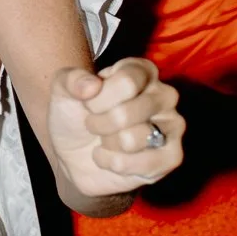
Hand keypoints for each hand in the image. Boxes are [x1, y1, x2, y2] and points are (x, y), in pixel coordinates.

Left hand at [47, 57, 183, 198]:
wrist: (75, 153)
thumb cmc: (76, 115)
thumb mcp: (62, 90)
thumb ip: (72, 80)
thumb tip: (92, 86)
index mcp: (142, 70)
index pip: (126, 83)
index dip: (97, 100)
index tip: (88, 104)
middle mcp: (165, 94)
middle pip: (126, 114)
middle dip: (98, 125)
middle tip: (96, 124)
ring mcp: (173, 126)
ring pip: (131, 140)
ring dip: (107, 145)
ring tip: (107, 140)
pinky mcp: (172, 156)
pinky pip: (142, 165)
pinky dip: (116, 165)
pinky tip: (113, 159)